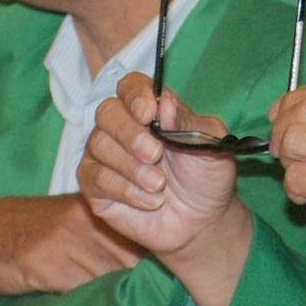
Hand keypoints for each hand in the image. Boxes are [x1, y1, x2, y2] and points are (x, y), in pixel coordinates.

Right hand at [0, 194, 142, 297]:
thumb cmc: (32, 232)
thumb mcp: (71, 222)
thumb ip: (105, 237)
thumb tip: (145, 261)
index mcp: (96, 210)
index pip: (137, 237)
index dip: (150, 261)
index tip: (158, 279)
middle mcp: (86, 222)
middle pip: (128, 258)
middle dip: (138, 281)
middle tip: (143, 301)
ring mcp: (65, 242)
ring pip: (105, 276)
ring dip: (112, 296)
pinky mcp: (44, 264)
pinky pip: (77, 289)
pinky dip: (85, 302)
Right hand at [80, 74, 249, 259]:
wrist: (202, 220)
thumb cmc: (206, 175)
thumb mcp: (210, 144)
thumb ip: (187, 122)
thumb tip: (164, 103)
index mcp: (151, 108)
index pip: (130, 86)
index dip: (135, 95)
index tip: (150, 112)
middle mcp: (122, 126)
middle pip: (107, 112)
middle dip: (130, 133)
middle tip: (155, 154)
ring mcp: (105, 155)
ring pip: (99, 145)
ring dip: (132, 167)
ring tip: (160, 185)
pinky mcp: (95, 186)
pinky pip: (95, 178)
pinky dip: (126, 190)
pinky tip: (152, 200)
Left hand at [270, 83, 305, 305]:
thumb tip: (304, 112)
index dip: (295, 101)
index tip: (281, 116)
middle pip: (305, 109)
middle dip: (282, 127)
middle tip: (282, 150)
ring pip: (294, 138)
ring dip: (287, 158)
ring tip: (300, 176)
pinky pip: (295, 176)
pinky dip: (292, 188)